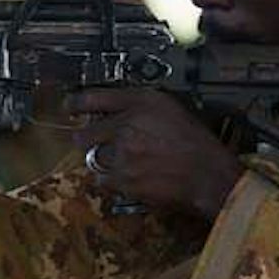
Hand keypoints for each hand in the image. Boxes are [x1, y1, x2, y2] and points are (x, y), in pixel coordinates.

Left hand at [67, 90, 240, 220]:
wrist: (208, 175)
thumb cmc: (196, 144)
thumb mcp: (172, 108)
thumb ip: (141, 105)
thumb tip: (116, 109)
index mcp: (141, 102)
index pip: (95, 97)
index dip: (76, 103)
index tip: (70, 106)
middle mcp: (128, 124)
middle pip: (85, 133)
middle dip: (88, 139)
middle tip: (96, 142)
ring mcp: (123, 153)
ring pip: (95, 158)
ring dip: (104, 161)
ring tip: (127, 163)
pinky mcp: (123, 178)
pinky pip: (103, 180)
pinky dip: (113, 181)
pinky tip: (131, 176)